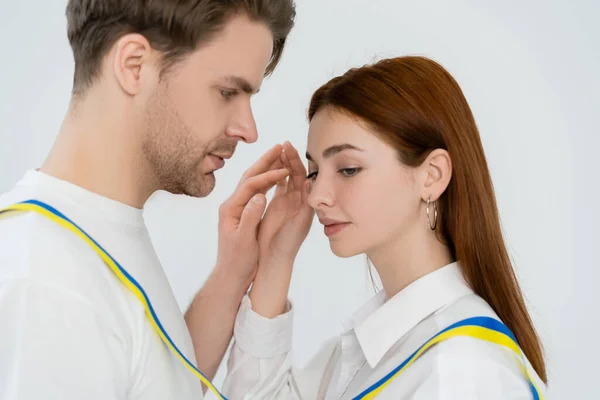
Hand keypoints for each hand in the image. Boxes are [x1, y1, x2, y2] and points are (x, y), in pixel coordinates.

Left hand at [215, 145, 288, 289]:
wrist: (230, 274)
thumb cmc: (238, 261)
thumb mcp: (244, 240)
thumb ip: (251, 216)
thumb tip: (260, 196)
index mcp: (231, 209)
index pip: (250, 185)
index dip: (268, 176)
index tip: (285, 170)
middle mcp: (232, 204)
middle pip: (249, 176)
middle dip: (265, 161)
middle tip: (280, 146)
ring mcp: (236, 207)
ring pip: (252, 181)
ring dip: (266, 167)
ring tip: (280, 155)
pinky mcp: (242, 212)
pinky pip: (255, 190)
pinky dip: (267, 180)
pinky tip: (276, 176)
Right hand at [257, 141, 313, 264]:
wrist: (275, 257)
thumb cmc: (288, 243)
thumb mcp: (300, 223)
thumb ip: (306, 204)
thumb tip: (310, 182)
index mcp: (305, 200)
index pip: (302, 175)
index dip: (296, 161)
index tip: (289, 148)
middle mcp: (298, 198)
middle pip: (294, 172)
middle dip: (289, 157)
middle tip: (282, 143)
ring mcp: (288, 199)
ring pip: (285, 175)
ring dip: (281, 162)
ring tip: (275, 149)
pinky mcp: (277, 203)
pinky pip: (277, 183)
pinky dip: (274, 172)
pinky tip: (269, 163)